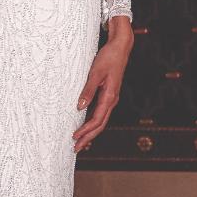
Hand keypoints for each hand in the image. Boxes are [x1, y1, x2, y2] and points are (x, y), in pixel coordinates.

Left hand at [73, 18, 132, 152]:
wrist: (121, 47)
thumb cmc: (109, 58)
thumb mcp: (96, 73)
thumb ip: (88, 90)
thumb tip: (79, 107)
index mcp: (110, 97)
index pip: (97, 120)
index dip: (85, 131)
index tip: (74, 138)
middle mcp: (112, 100)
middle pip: (100, 125)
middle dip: (88, 137)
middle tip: (75, 149)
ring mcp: (111, 98)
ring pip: (101, 120)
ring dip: (91, 132)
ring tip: (80, 141)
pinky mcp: (109, 94)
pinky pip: (101, 113)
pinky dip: (93, 122)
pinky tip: (86, 125)